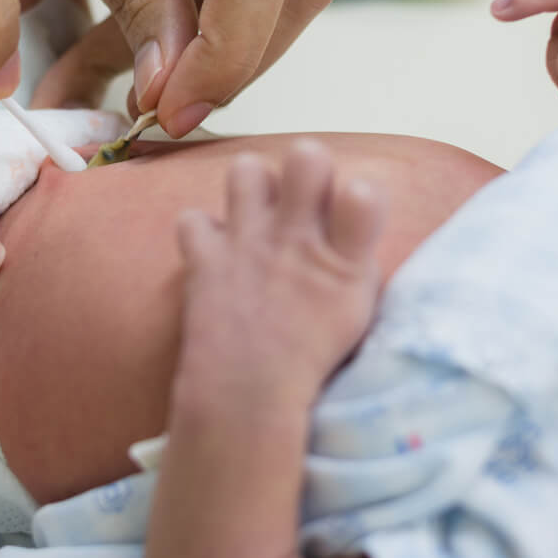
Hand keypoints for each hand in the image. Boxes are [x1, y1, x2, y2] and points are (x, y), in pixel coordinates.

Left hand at [174, 141, 385, 405]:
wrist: (246, 399)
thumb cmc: (312, 366)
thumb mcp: (357, 315)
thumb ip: (355, 264)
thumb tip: (350, 231)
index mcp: (344, 263)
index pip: (364, 195)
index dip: (360, 193)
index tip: (353, 211)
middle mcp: (297, 241)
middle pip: (307, 157)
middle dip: (306, 166)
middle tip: (301, 199)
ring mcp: (247, 244)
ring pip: (247, 168)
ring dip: (253, 188)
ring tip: (256, 217)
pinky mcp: (205, 258)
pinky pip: (193, 218)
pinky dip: (201, 235)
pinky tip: (214, 254)